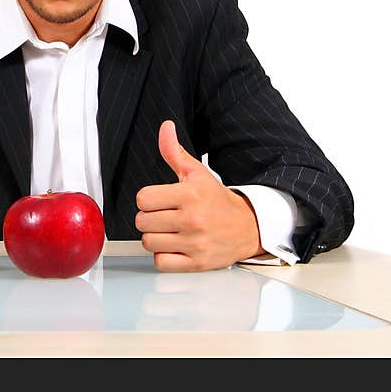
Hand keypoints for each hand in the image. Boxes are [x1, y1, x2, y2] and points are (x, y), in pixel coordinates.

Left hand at [135, 120, 265, 271]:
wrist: (248, 227)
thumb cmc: (217, 200)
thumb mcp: (197, 173)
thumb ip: (175, 152)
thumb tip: (165, 128)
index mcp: (189, 195)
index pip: (143, 199)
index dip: (147, 199)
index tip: (158, 200)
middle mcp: (192, 219)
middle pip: (142, 221)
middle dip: (149, 218)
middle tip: (164, 216)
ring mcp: (194, 243)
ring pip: (148, 242)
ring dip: (155, 238)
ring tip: (168, 231)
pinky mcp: (196, 263)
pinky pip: (161, 262)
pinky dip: (163, 256)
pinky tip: (173, 247)